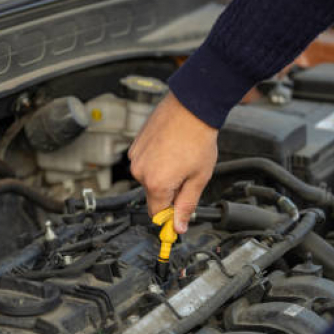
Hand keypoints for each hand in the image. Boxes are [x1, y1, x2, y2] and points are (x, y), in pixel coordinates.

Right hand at [129, 93, 218, 233]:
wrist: (191, 107)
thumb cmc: (197, 138)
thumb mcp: (198, 178)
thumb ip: (187, 205)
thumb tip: (179, 227)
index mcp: (156, 184)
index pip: (157, 214)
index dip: (170, 217)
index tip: (177, 218)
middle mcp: (140, 172)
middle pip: (154, 196)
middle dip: (170, 192)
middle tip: (187, 176)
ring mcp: (135, 157)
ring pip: (149, 179)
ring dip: (163, 176)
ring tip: (180, 159)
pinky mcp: (135, 146)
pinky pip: (145, 163)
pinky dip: (157, 162)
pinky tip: (171, 150)